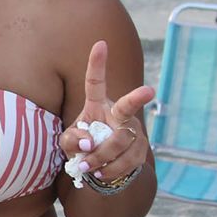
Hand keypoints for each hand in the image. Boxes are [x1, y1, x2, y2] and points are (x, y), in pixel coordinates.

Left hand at [59, 41, 155, 183]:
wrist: (101, 168)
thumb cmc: (82, 148)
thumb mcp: (68, 144)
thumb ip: (71, 141)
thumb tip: (89, 144)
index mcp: (97, 105)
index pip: (96, 83)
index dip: (98, 64)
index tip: (100, 44)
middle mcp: (118, 113)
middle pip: (127, 106)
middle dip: (138, 98)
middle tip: (149, 91)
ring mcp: (133, 130)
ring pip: (120, 142)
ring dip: (101, 158)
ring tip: (88, 166)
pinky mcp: (141, 148)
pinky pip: (127, 160)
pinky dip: (110, 170)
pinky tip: (101, 173)